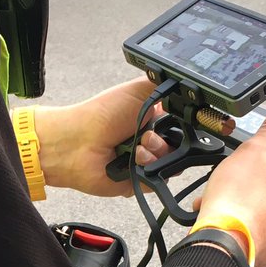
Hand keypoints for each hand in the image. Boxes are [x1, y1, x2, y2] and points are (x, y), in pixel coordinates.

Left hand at [30, 77, 169, 196]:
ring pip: (173, 163)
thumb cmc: (103, 113)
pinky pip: (160, 180)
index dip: (181, 123)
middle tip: (147, 135)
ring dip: (158, 153)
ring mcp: (145, 162)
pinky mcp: (139, 181)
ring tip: (138, 147)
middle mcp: (149, 140)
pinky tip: (135, 160)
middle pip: (180, 145)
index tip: (173, 119)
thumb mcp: (139, 89)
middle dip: (168, 140)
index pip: (180, 124)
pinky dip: (150, 169)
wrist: (80, 142)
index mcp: (151, 118)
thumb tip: (185, 88)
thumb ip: (165, 85)